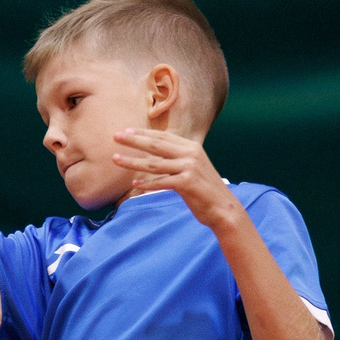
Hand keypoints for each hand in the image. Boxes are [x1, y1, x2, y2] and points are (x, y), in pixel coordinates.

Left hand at [110, 129, 237, 227]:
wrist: (224, 208)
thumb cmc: (204, 190)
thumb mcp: (192, 168)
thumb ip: (177, 160)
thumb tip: (155, 156)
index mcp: (191, 147)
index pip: (163, 136)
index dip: (144, 133)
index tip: (126, 131)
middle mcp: (191, 154)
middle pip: (156, 145)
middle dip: (134, 140)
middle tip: (115, 136)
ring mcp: (189, 168)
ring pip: (154, 163)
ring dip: (132, 162)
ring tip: (115, 159)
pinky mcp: (187, 183)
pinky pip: (161, 182)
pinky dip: (146, 184)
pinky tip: (134, 185)